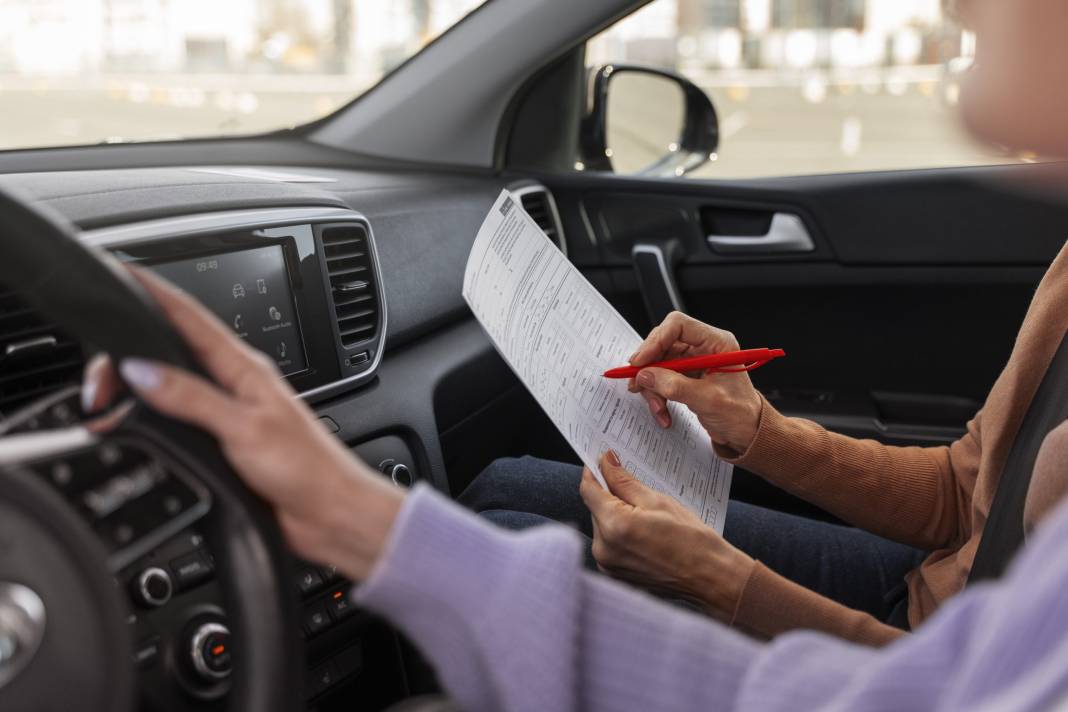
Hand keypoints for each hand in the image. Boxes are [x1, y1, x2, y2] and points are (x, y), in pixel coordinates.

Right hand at [82, 268, 403, 580]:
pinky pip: (179, 419)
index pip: (192, 318)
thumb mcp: (245, 427)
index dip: (156, 293)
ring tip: (108, 393)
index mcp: (245, 368)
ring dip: (140, 384)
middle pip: (173, 351)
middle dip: (131, 351)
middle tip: (99, 375)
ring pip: (172, 385)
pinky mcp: (223, 444)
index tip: (125, 273)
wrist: (331, 513)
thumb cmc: (308, 468)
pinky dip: (152, 417)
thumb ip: (192, 398)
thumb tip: (141, 369)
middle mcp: (235, 385)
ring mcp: (228, 414)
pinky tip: (138, 422)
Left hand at [579, 451, 752, 621]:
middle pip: (595, 508)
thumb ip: (625, 481)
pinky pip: (609, 544)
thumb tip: (606, 462)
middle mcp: (604, 549)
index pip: (588, 490)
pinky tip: (644, 533)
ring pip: (602, 526)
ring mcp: (607, 565)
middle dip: (610, 495)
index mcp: (614, 526)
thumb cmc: (692, 540)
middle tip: (636, 489)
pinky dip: (620, 534)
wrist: (711, 578)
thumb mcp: (658, 500)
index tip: (602, 461)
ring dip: (615, 515)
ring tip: (647, 517)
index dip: (594, 472)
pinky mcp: (614, 574)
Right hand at [628, 311, 761, 453]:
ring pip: (658, 363)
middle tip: (637, 383)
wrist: (746, 432)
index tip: (640, 361)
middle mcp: (703, 347)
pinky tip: (662, 411)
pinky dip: (657, 395)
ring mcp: (693, 361)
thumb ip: (675, 386)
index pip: (678, 326)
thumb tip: (646, 375)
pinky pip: (661, 378)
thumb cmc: (740, 414)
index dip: (656, 341)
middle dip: (649, 367)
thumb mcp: (708, 400)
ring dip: (652, 386)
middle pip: (664, 344)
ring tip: (657, 407)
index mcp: (716, 343)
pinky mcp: (686, 375)